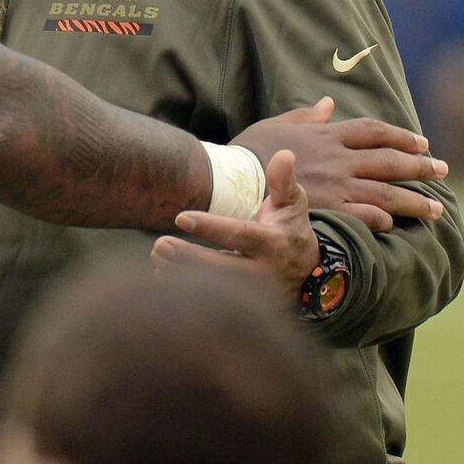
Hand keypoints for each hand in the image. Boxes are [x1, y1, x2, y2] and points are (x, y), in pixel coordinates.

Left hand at [152, 150, 318, 304]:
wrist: (306, 271)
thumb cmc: (289, 228)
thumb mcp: (292, 203)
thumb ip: (283, 181)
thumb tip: (285, 154)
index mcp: (274, 244)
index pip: (240, 235)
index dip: (211, 227)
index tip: (181, 217)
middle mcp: (265, 274)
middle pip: (224, 269)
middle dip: (190, 258)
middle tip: (160, 245)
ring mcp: (254, 296)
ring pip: (215, 290)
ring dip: (181, 275)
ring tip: (157, 256)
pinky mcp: (243, 309)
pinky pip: (213, 305)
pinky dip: (185, 294)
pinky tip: (161, 276)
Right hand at [231, 96, 446, 231]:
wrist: (232, 177)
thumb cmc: (250, 151)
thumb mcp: (278, 124)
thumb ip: (308, 116)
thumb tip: (328, 103)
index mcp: (328, 135)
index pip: (375, 132)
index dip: (402, 136)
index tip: (422, 143)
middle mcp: (339, 159)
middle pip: (390, 161)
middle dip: (420, 166)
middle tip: (443, 171)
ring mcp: (336, 186)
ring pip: (387, 192)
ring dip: (415, 200)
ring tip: (436, 209)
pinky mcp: (329, 210)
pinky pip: (366, 216)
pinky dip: (384, 219)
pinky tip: (395, 224)